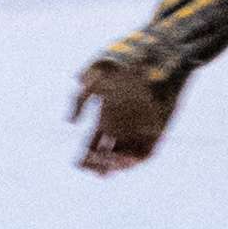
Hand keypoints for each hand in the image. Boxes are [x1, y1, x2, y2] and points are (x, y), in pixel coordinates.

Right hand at [69, 51, 171, 173]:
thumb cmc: (122, 71)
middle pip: (108, 155)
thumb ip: (79, 100)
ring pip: (125, 157)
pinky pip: (145, 153)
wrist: (151, 61)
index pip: (93, 145)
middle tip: (95, 167)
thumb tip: (71, 122)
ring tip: (109, 165)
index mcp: (106, 120)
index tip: (78, 162)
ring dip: (116, 165)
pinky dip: (134, 160)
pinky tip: (124, 158)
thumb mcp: (95, 82)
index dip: (86, 157)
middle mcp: (121, 129)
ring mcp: (138, 131)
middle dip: (100, 164)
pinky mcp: (156, 132)